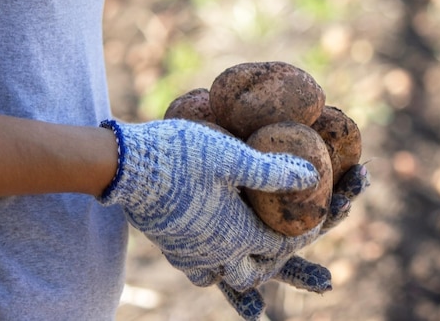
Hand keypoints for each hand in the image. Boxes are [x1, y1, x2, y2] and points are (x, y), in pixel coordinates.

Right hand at [97, 118, 369, 320]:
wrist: (124, 167)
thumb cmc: (181, 157)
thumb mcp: (232, 158)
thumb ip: (272, 172)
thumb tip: (312, 177)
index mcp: (237, 234)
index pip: (280, 246)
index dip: (302, 238)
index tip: (315, 226)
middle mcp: (216, 254)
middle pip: (257, 273)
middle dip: (281, 269)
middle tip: (300, 265)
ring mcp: (191, 256)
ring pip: (226, 277)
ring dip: (245, 280)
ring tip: (253, 282)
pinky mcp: (171, 249)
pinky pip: (200, 272)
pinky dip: (214, 272)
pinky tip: (214, 262)